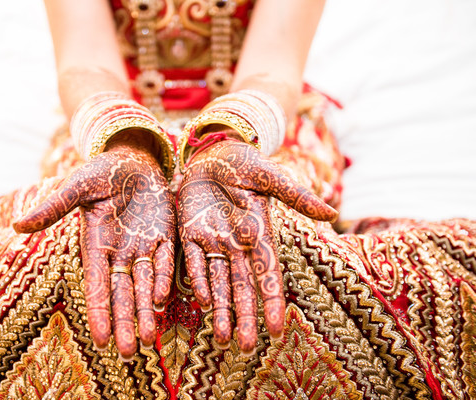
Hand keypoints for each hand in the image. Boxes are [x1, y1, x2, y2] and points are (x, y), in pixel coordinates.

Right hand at [14, 140, 176, 359]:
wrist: (135, 159)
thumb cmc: (102, 171)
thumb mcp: (77, 187)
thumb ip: (54, 207)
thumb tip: (17, 225)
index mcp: (96, 245)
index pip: (97, 285)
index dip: (99, 312)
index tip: (100, 340)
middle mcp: (119, 253)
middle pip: (122, 294)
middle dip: (124, 322)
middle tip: (127, 351)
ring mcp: (142, 247)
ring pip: (144, 286)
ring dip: (145, 312)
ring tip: (146, 339)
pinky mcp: (163, 238)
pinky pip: (164, 263)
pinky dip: (163, 281)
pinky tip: (162, 301)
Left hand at [178, 139, 336, 353]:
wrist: (211, 153)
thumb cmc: (243, 162)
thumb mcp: (268, 176)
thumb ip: (295, 195)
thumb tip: (332, 212)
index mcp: (260, 234)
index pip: (268, 274)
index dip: (271, 301)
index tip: (276, 329)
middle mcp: (238, 245)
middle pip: (242, 287)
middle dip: (244, 317)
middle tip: (246, 348)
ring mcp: (214, 241)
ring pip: (218, 283)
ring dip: (221, 310)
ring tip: (221, 340)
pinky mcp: (191, 234)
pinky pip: (194, 262)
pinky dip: (197, 281)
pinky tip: (201, 303)